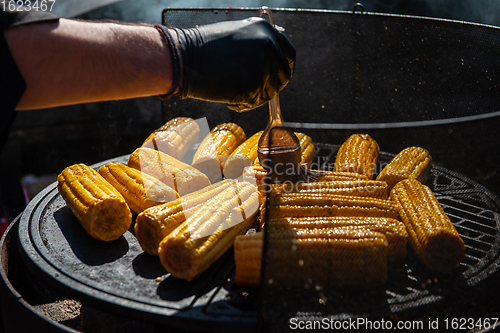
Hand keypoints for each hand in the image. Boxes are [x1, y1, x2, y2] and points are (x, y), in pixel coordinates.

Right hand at [162, 17, 295, 111]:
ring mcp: (263, 66)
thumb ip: (256, 45)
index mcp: (266, 30)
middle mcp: (269, 45)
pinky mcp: (254, 86)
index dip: (283, 69)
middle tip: (252, 91)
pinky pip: (254, 102)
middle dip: (270, 86)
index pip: (288, 55)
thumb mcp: (236, 36)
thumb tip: (271, 60)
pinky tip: (226, 96)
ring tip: (232, 90)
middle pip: (283, 76)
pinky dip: (242, 104)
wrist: (183, 59)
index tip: (277, 78)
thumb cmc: (203, 49)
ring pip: (269, 92)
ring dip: (254, 96)